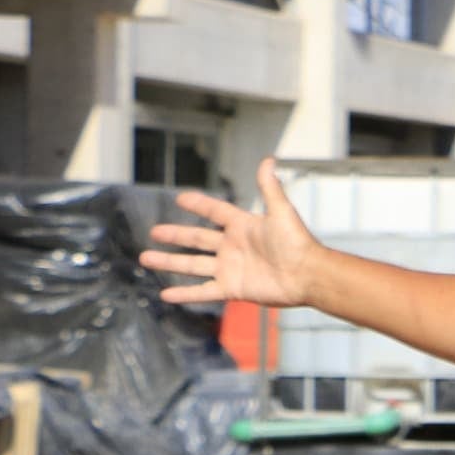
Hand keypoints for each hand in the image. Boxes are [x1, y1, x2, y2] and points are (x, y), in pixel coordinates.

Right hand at [139, 158, 323, 307]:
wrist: (308, 275)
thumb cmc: (298, 243)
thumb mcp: (281, 212)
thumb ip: (269, 187)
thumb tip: (269, 159)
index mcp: (243, 226)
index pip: (216, 211)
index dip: (199, 205)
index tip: (180, 198)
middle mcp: (233, 247)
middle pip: (197, 239)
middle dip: (175, 236)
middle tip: (154, 231)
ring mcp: (231, 269)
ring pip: (193, 265)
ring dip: (169, 263)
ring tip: (146, 259)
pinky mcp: (233, 289)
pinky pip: (203, 291)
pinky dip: (184, 294)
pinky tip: (165, 295)